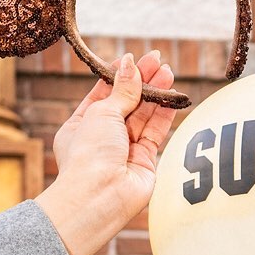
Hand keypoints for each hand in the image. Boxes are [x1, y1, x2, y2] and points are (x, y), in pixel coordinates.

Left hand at [36, 51, 176, 254]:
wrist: (100, 195)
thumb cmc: (90, 154)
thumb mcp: (102, 112)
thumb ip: (123, 90)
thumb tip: (130, 64)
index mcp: (81, 125)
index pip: (103, 93)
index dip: (119, 75)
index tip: (135, 59)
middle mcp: (103, 137)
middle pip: (126, 102)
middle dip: (142, 82)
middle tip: (159, 61)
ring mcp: (125, 149)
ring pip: (144, 116)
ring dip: (156, 94)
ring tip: (169, 73)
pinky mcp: (145, 160)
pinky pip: (156, 132)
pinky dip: (164, 114)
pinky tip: (172, 97)